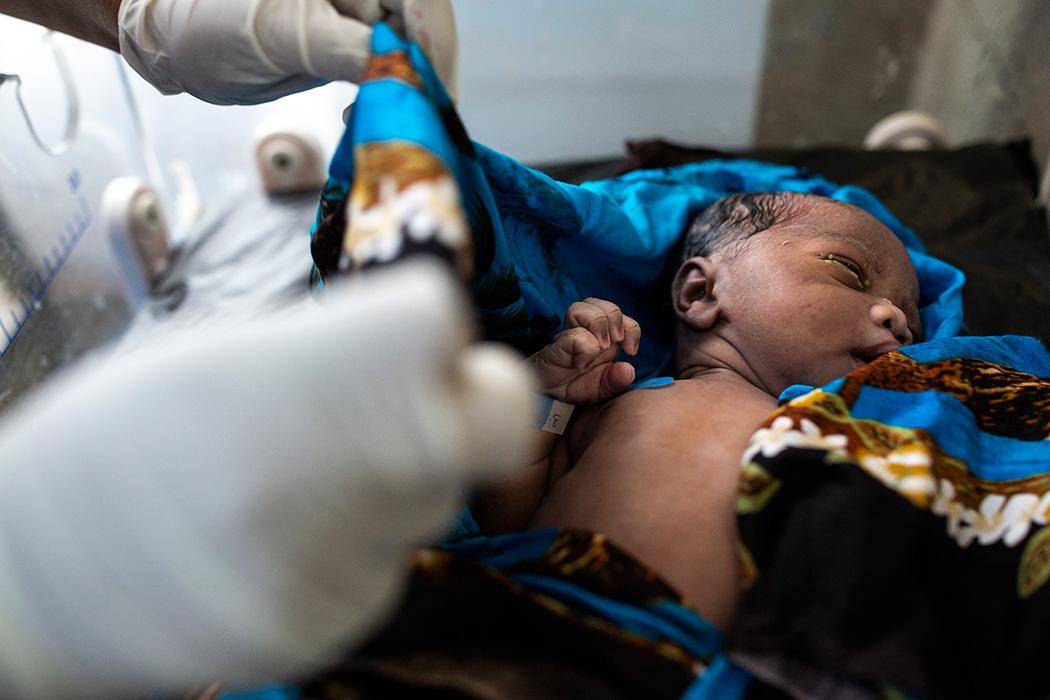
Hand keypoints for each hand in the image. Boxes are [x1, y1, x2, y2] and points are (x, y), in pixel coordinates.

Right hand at [0, 261, 529, 695]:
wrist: (31, 585)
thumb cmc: (114, 445)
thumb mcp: (216, 354)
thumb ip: (336, 343)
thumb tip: (419, 341)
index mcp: (301, 378)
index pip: (440, 320)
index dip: (419, 319)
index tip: (393, 327)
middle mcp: (344, 475)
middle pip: (496, 415)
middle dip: (468, 393)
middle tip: (412, 388)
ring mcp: (347, 563)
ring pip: (443, 489)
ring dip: (404, 467)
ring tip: (310, 467)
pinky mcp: (338, 623)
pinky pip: (392, 556)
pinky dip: (361, 536)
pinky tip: (287, 531)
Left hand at [117, 0, 456, 104]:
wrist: (169, 35)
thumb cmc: (208, 20)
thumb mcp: (278, 34)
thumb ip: (345, 49)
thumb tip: (402, 73)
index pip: (421, 3)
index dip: (435, 51)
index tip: (433, 100)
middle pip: (424, 26)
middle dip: (424, 75)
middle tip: (415, 122)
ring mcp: (357, 7)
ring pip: (410, 49)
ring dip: (405, 89)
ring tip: (381, 118)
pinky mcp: (349, 35)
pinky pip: (387, 62)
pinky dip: (384, 92)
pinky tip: (361, 111)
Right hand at [530, 298, 640, 404]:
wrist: (548, 394)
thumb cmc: (575, 384)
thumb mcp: (603, 388)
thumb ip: (617, 381)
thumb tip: (628, 370)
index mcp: (603, 336)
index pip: (622, 316)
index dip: (631, 328)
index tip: (630, 351)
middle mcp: (587, 330)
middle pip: (605, 305)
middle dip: (615, 322)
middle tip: (612, 345)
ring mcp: (570, 334)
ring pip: (583, 307)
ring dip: (598, 325)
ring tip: (599, 348)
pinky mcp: (557, 344)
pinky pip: (576, 334)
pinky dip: (585, 350)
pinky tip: (581, 364)